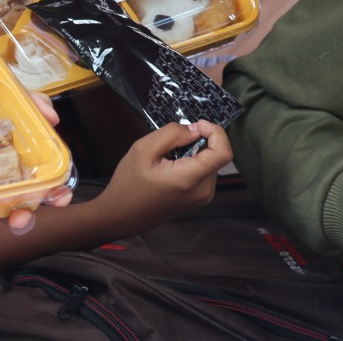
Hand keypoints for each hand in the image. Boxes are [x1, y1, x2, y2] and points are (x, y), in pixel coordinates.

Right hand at [98, 122, 230, 231]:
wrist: (119, 217)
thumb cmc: (128, 184)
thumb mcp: (143, 149)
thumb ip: (172, 134)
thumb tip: (196, 131)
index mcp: (190, 180)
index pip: (223, 153)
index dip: (216, 133)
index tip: (197, 125)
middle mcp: (203, 192)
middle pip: (215, 155)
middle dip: (198, 143)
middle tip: (171, 145)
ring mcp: (203, 198)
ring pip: (210, 162)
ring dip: (194, 153)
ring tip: (167, 159)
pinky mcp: (199, 199)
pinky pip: (204, 172)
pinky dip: (192, 163)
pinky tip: (171, 169)